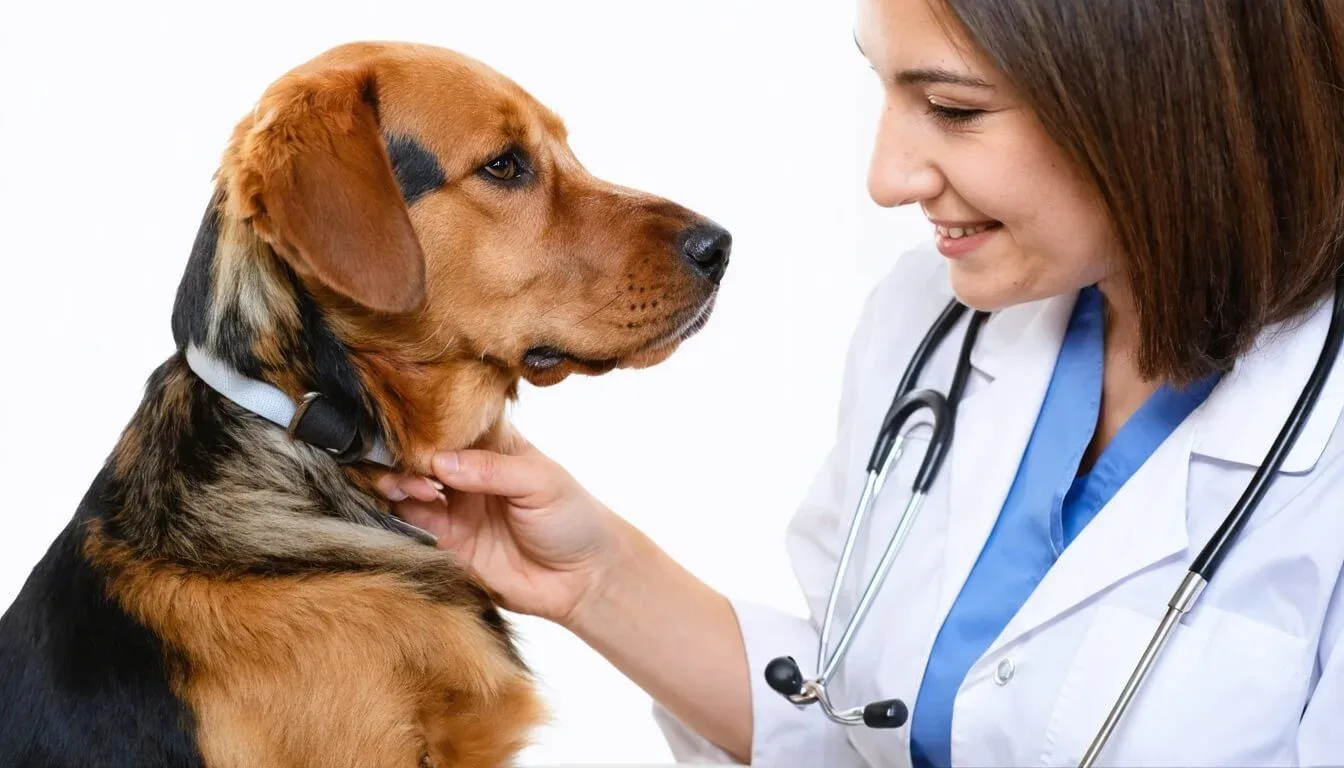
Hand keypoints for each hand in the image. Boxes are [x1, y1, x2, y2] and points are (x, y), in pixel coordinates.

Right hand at [375, 437, 624, 626]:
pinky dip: (401, 514)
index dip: (429, 426)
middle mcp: (469, 473)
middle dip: (409, 456)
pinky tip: (407, 507)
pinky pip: (414, 524)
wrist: (583, 580)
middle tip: (414, 468)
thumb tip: (440, 462)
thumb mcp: (541, 482)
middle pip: (424, 456)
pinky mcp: (448, 543)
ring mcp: (457, 508)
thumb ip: (492, 469)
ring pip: (411, 488)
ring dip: (400, 483)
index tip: (414, 431)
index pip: (452, 427)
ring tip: (409, 487)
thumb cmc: (573, 518)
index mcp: (493, 446)